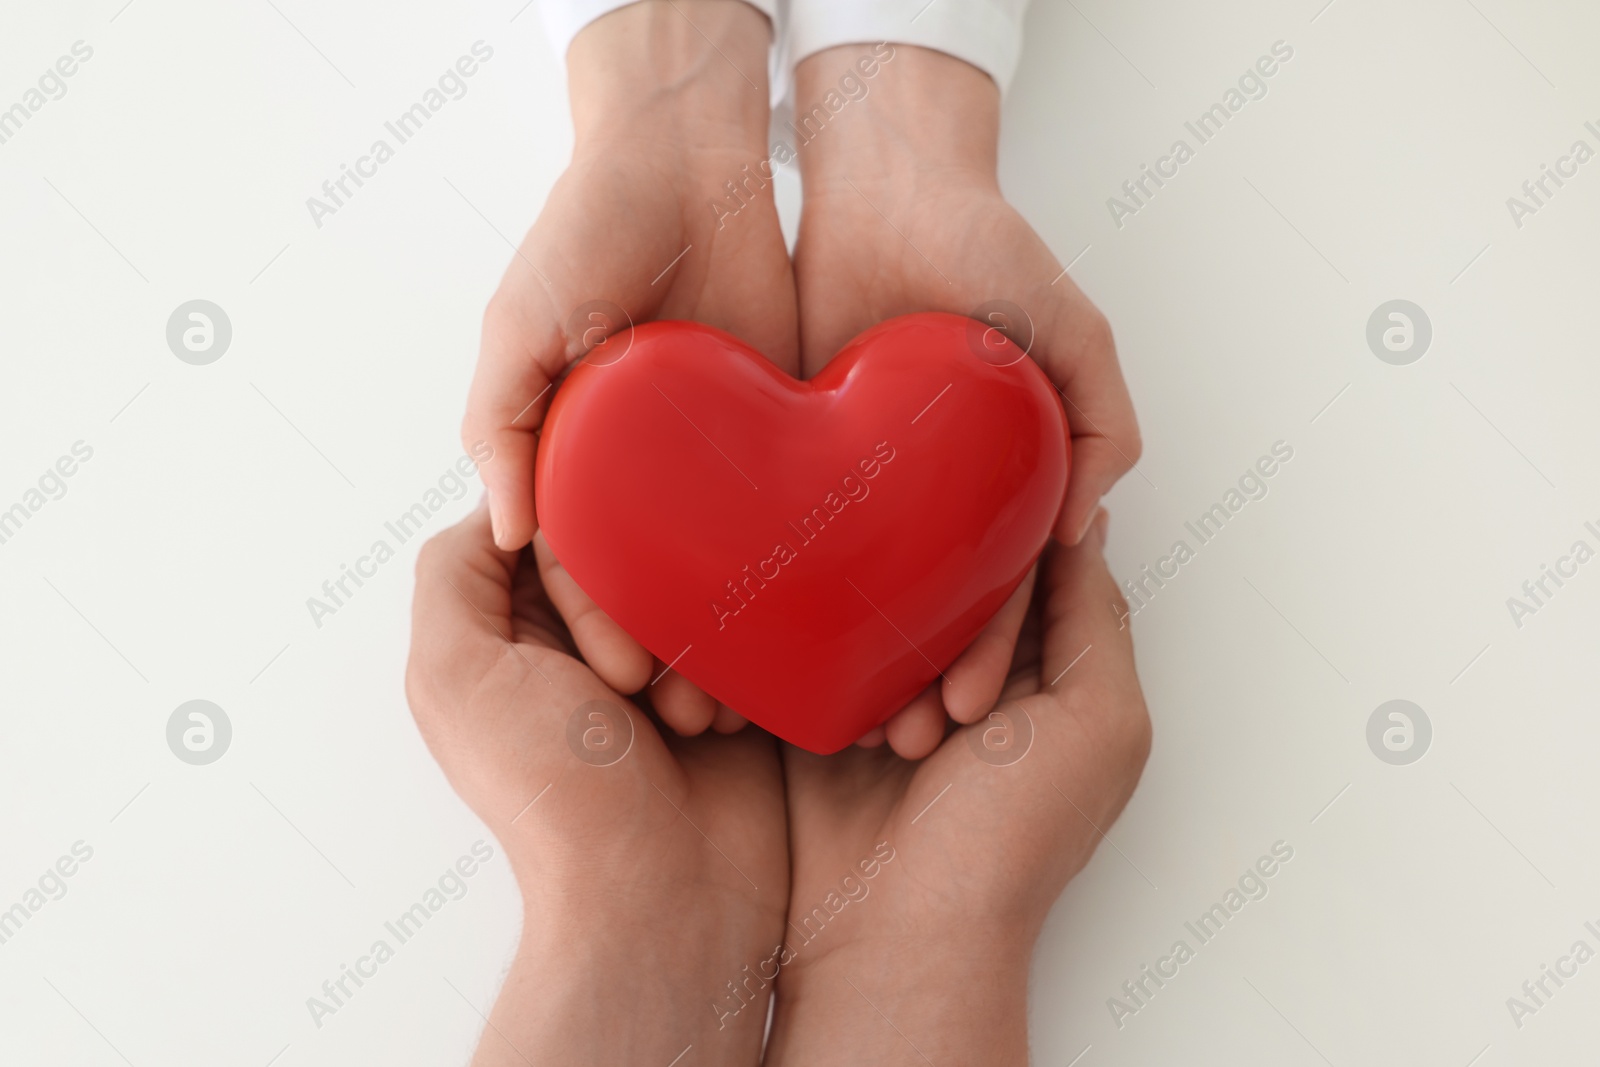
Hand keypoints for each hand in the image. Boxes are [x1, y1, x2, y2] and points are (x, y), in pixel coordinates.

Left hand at [405, 502, 789, 1064]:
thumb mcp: (460, 676)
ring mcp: (651, 665)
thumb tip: (503, 506)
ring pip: (689, 583)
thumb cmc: (559, 793)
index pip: (548, 528)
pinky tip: (724, 723)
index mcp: (502, 633)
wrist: (664, 897)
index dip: (579, 569)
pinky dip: (738, 665)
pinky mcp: (718, 687)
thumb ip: (451, 574)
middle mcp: (571, 642)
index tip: (595, 654)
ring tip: (687, 718)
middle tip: (634, 690)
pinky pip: (741, 627)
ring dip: (695, 644)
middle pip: (624, 550)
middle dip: (640, 614)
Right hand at [463, 0, 796, 729]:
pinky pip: (808, 511)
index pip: (588, 574)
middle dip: (687, 656)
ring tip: (786, 695)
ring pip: (743, 570)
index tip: (632, 685)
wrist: (687, 152)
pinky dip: (820, 565)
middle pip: (669, 589)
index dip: (605, 631)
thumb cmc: (585, 229)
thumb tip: (501, 531)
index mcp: (580, 466)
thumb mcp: (518, 321)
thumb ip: (499, 420)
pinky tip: (844, 618)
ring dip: (757, 634)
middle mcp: (652, 477)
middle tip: (715, 719)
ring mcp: (724, 460)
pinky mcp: (794, 431)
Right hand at [764, 510, 1151, 1064]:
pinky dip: (842, 672)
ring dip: (895, 663)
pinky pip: (834, 643)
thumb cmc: (1012, 843)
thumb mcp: (1098, 721)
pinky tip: (856, 725)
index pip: (1038, 566)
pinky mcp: (839, 705)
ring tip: (903, 742)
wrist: (902, 935)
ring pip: (894, 607)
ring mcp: (906, 685)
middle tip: (953, 713)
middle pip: (961, 580)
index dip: (1016, 580)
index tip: (992, 616)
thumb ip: (1097, 616)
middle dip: (953, 635)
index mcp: (1056, 671)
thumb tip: (1087, 521)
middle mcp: (983, 670)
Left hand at [792, 44, 1141, 752]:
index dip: (982, 658)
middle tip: (879, 742)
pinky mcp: (779, 453)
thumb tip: (1083, 528)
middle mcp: (922, 497)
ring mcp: (849, 481)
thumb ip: (1102, 423)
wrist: (883, 175)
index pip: (992, 597)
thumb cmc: (987, 243)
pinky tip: (737, 642)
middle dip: (901, 681)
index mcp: (994, 488)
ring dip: (824, 657)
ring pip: (834, 590)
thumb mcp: (1074, 330)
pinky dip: (757, 586)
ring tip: (803, 719)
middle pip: (912, 611)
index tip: (959, 714)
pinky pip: (765, 531)